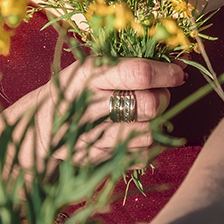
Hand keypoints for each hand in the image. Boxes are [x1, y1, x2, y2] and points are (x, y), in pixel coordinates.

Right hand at [41, 54, 185, 165]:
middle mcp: (90, 105)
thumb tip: (180, 65)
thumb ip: (131, 64)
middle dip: (163, 98)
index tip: (177, 73)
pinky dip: (146, 143)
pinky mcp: (97, 158)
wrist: (42, 125)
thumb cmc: (76, 89)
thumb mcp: (93, 68)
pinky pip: (140, 154)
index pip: (139, 73)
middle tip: (157, 94)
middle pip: (149, 105)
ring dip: (155, 122)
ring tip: (143, 114)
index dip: (166, 73)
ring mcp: (93, 136)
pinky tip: (135, 131)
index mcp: (89, 75)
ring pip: (148, 133)